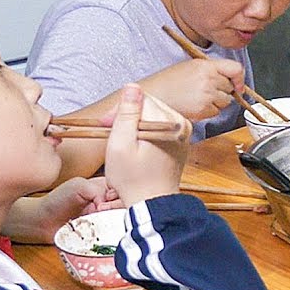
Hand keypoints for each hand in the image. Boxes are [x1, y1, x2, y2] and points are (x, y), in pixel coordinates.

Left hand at [3, 177, 121, 243]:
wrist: (43, 222)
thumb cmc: (57, 200)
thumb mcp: (78, 186)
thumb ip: (98, 190)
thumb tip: (108, 205)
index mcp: (106, 187)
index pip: (125, 188)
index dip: (120, 193)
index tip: (107, 199)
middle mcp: (109, 201)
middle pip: (127, 203)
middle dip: (117, 207)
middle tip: (100, 210)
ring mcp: (107, 217)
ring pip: (124, 218)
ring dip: (114, 220)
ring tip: (98, 219)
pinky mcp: (104, 232)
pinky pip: (115, 232)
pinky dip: (112, 231)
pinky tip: (102, 229)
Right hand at [104, 84, 191, 205]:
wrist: (152, 203)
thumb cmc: (133, 179)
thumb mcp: (120, 144)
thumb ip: (126, 113)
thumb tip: (131, 86)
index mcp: (168, 123)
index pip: (140, 99)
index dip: (120, 110)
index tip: (106, 124)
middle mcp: (180, 125)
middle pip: (148, 106)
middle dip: (128, 117)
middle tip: (112, 135)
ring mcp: (183, 134)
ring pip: (153, 116)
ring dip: (136, 125)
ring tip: (124, 143)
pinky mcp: (181, 142)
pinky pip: (160, 127)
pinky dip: (146, 133)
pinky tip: (137, 148)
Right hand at [138, 58, 243, 119]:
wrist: (154, 95)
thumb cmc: (169, 81)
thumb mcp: (191, 66)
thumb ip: (212, 70)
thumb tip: (231, 79)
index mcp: (206, 65)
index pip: (235, 68)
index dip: (239, 78)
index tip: (238, 85)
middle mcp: (209, 79)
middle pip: (230, 88)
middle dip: (222, 91)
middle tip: (205, 90)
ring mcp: (207, 95)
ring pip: (226, 101)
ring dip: (216, 102)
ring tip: (198, 98)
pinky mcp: (204, 109)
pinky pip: (216, 112)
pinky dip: (208, 111)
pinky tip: (195, 105)